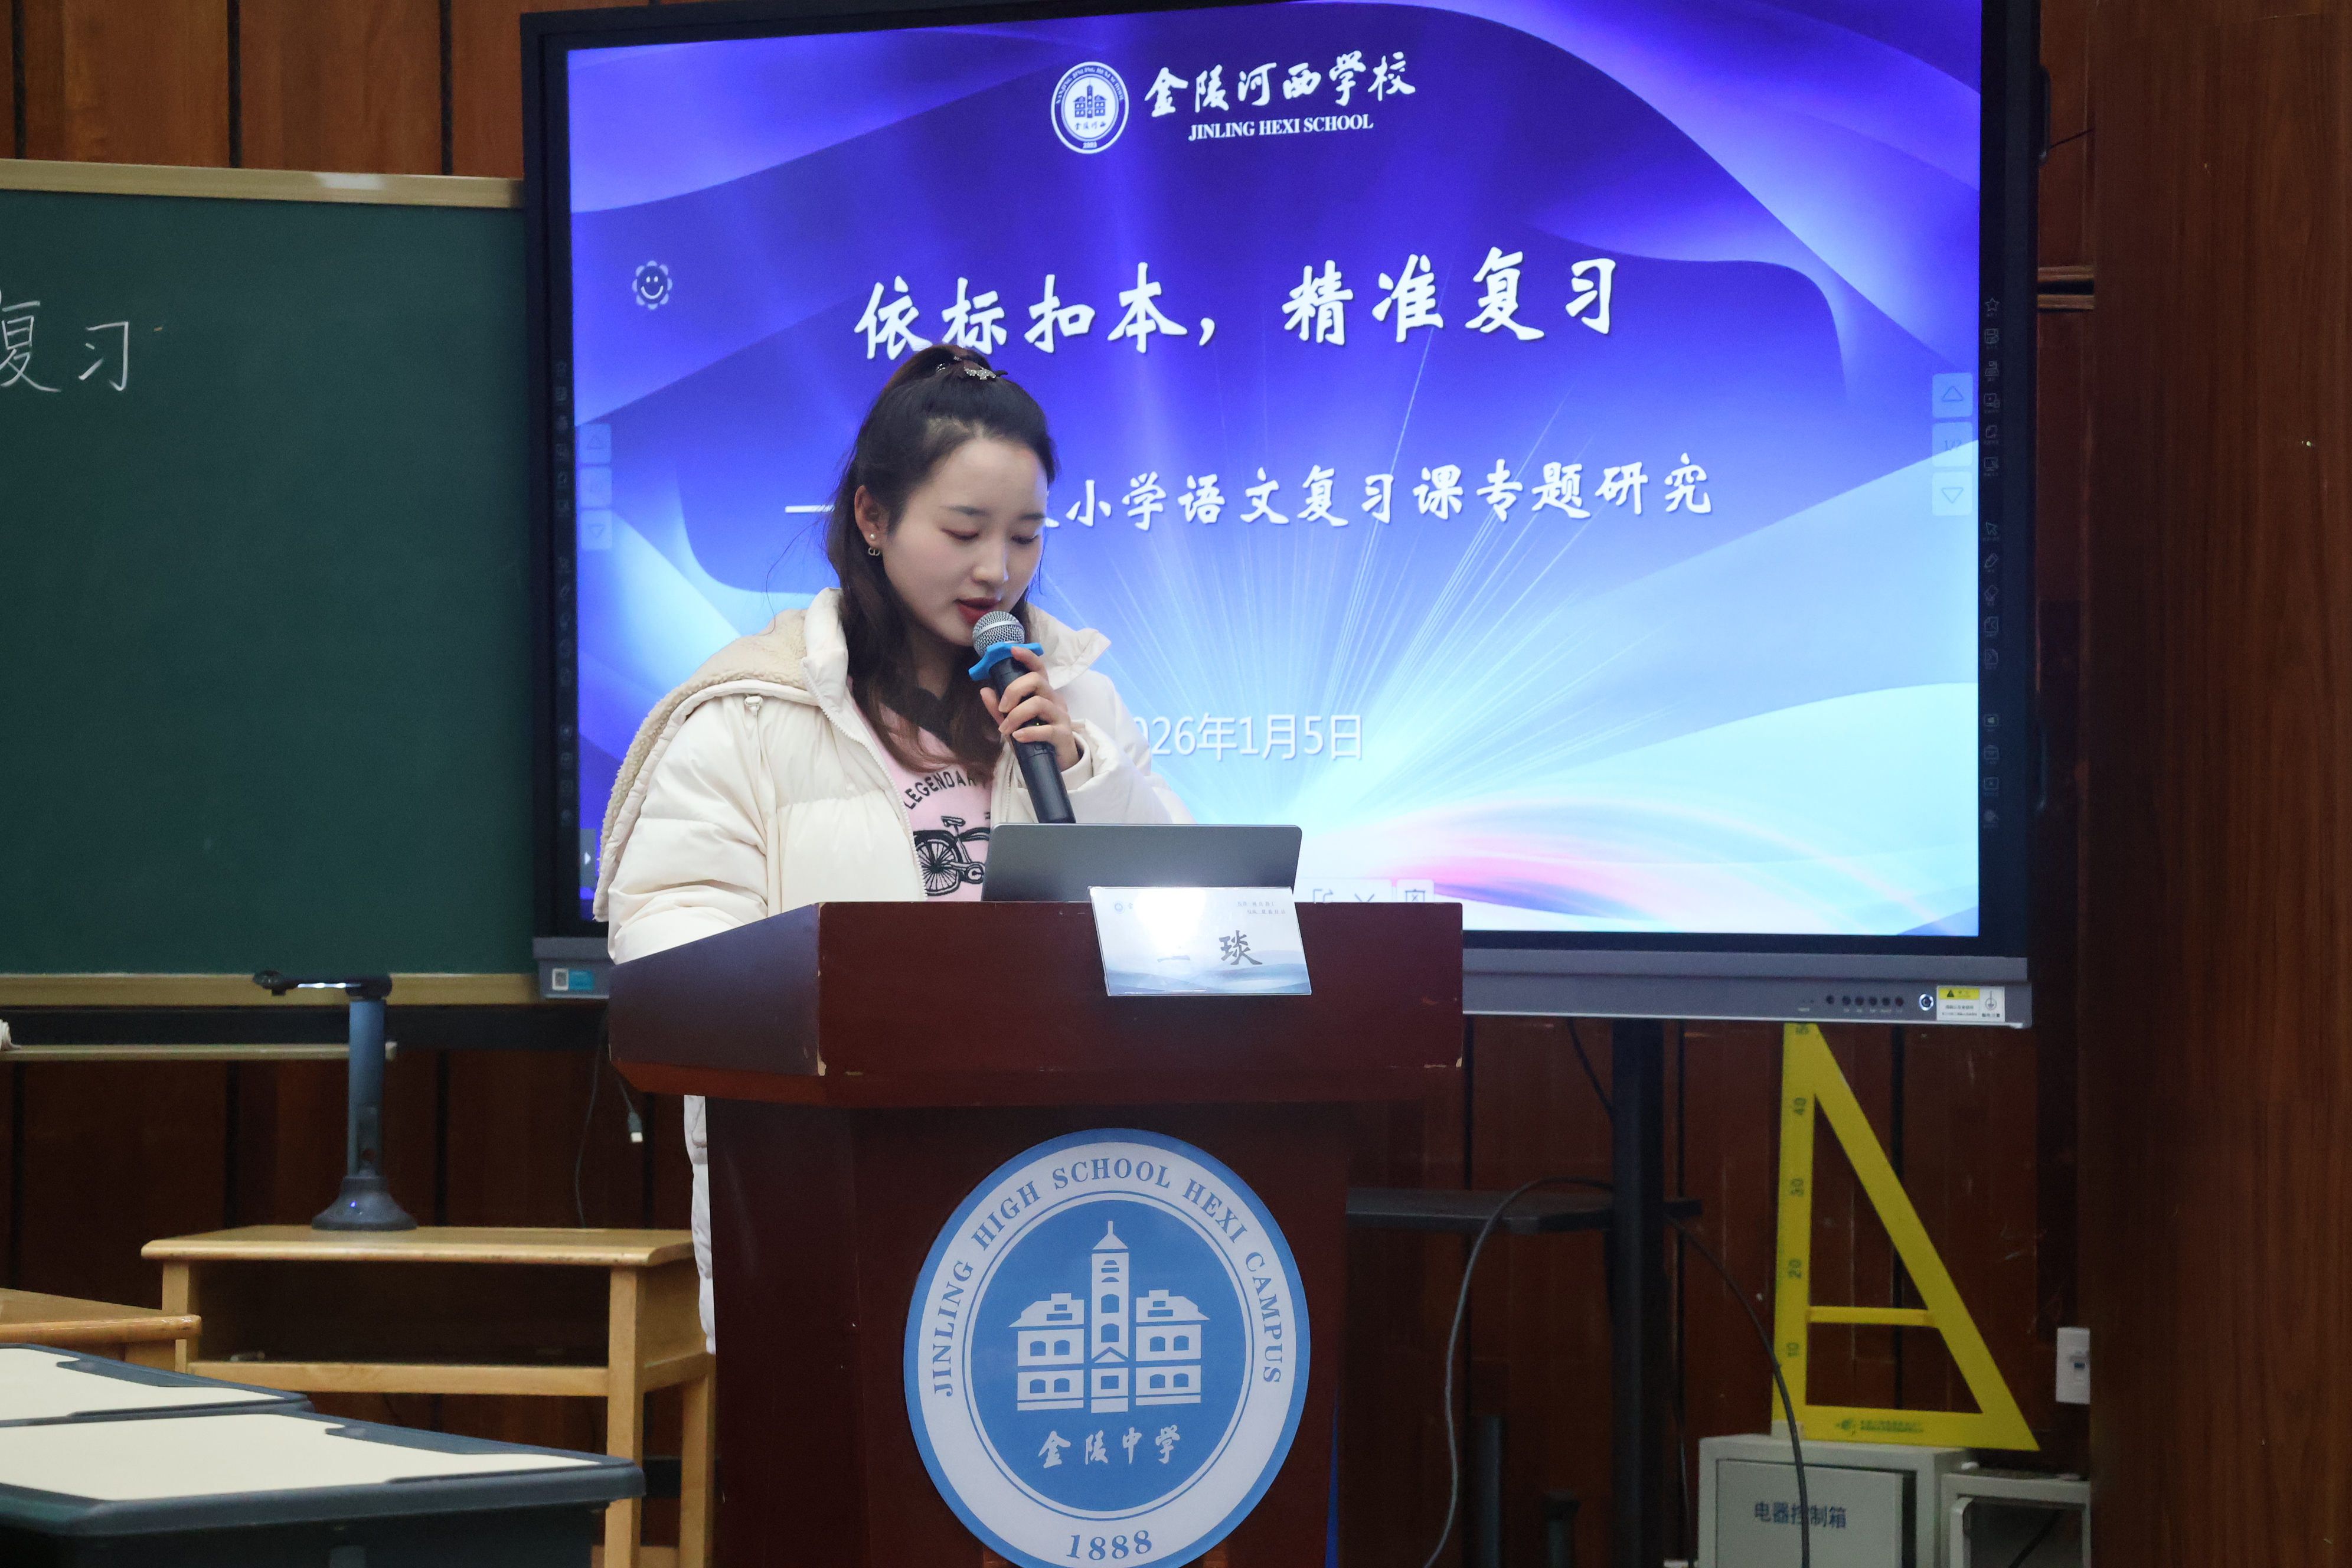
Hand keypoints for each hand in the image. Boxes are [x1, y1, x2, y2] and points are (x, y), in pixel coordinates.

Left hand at [980, 645, 1081, 771]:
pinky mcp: (1063, 734)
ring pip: (1039, 704)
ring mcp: (1061, 716)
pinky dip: (1029, 733)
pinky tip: (1018, 737)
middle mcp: (1054, 700)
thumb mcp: (1013, 723)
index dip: (1027, 657)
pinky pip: (1046, 729)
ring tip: (1005, 729)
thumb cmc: (1034, 738)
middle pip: (1037, 681)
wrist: (1056, 762)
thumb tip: (984, 691)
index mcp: (1043, 693)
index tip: (1012, 650)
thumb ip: (999, 709)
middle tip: (1002, 708)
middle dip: (1014, 691)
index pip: (1038, 669)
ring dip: (1016, 716)